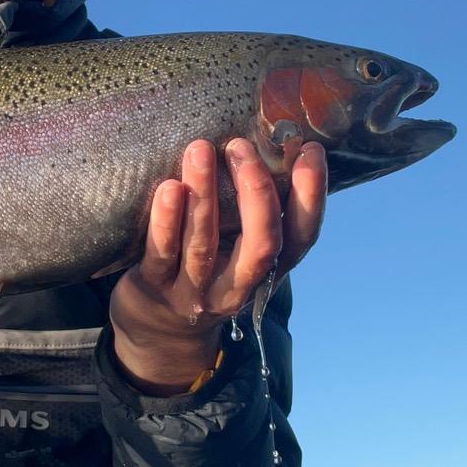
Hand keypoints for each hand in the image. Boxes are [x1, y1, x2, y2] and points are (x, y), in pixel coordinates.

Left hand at [107, 137, 326, 394]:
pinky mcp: (154, 288)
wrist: (156, 327)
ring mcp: (195, 291)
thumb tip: (267, 139)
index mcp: (267, 269)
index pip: (301, 237)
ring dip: (205, 196)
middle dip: (256, 194)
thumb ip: (252, 208)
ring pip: (204, 246)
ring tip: (200, 150)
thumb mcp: (236, 244)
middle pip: (260, 245)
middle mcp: (237, 285)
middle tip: (241, 146)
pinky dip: (166, 221)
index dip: (311, 197)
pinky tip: (169, 188)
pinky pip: (162, 254)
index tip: (310, 151)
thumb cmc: (204, 266)